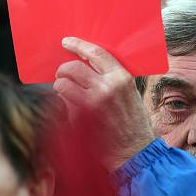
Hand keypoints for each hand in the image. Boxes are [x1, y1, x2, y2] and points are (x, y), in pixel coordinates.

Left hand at [54, 37, 155, 169]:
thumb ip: (111, 79)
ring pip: (62, 85)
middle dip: (63, 70)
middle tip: (61, 75)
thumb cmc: (134, 124)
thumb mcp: (130, 94)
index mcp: (121, 78)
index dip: (78, 45)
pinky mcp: (81, 120)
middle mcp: (107, 88)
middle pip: (73, 67)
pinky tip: (72, 112)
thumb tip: (87, 66)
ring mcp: (92, 104)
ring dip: (60, 87)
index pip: (96, 53)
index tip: (67, 42)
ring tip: (65, 93)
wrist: (136, 153)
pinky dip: (63, 106)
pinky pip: (63, 104)